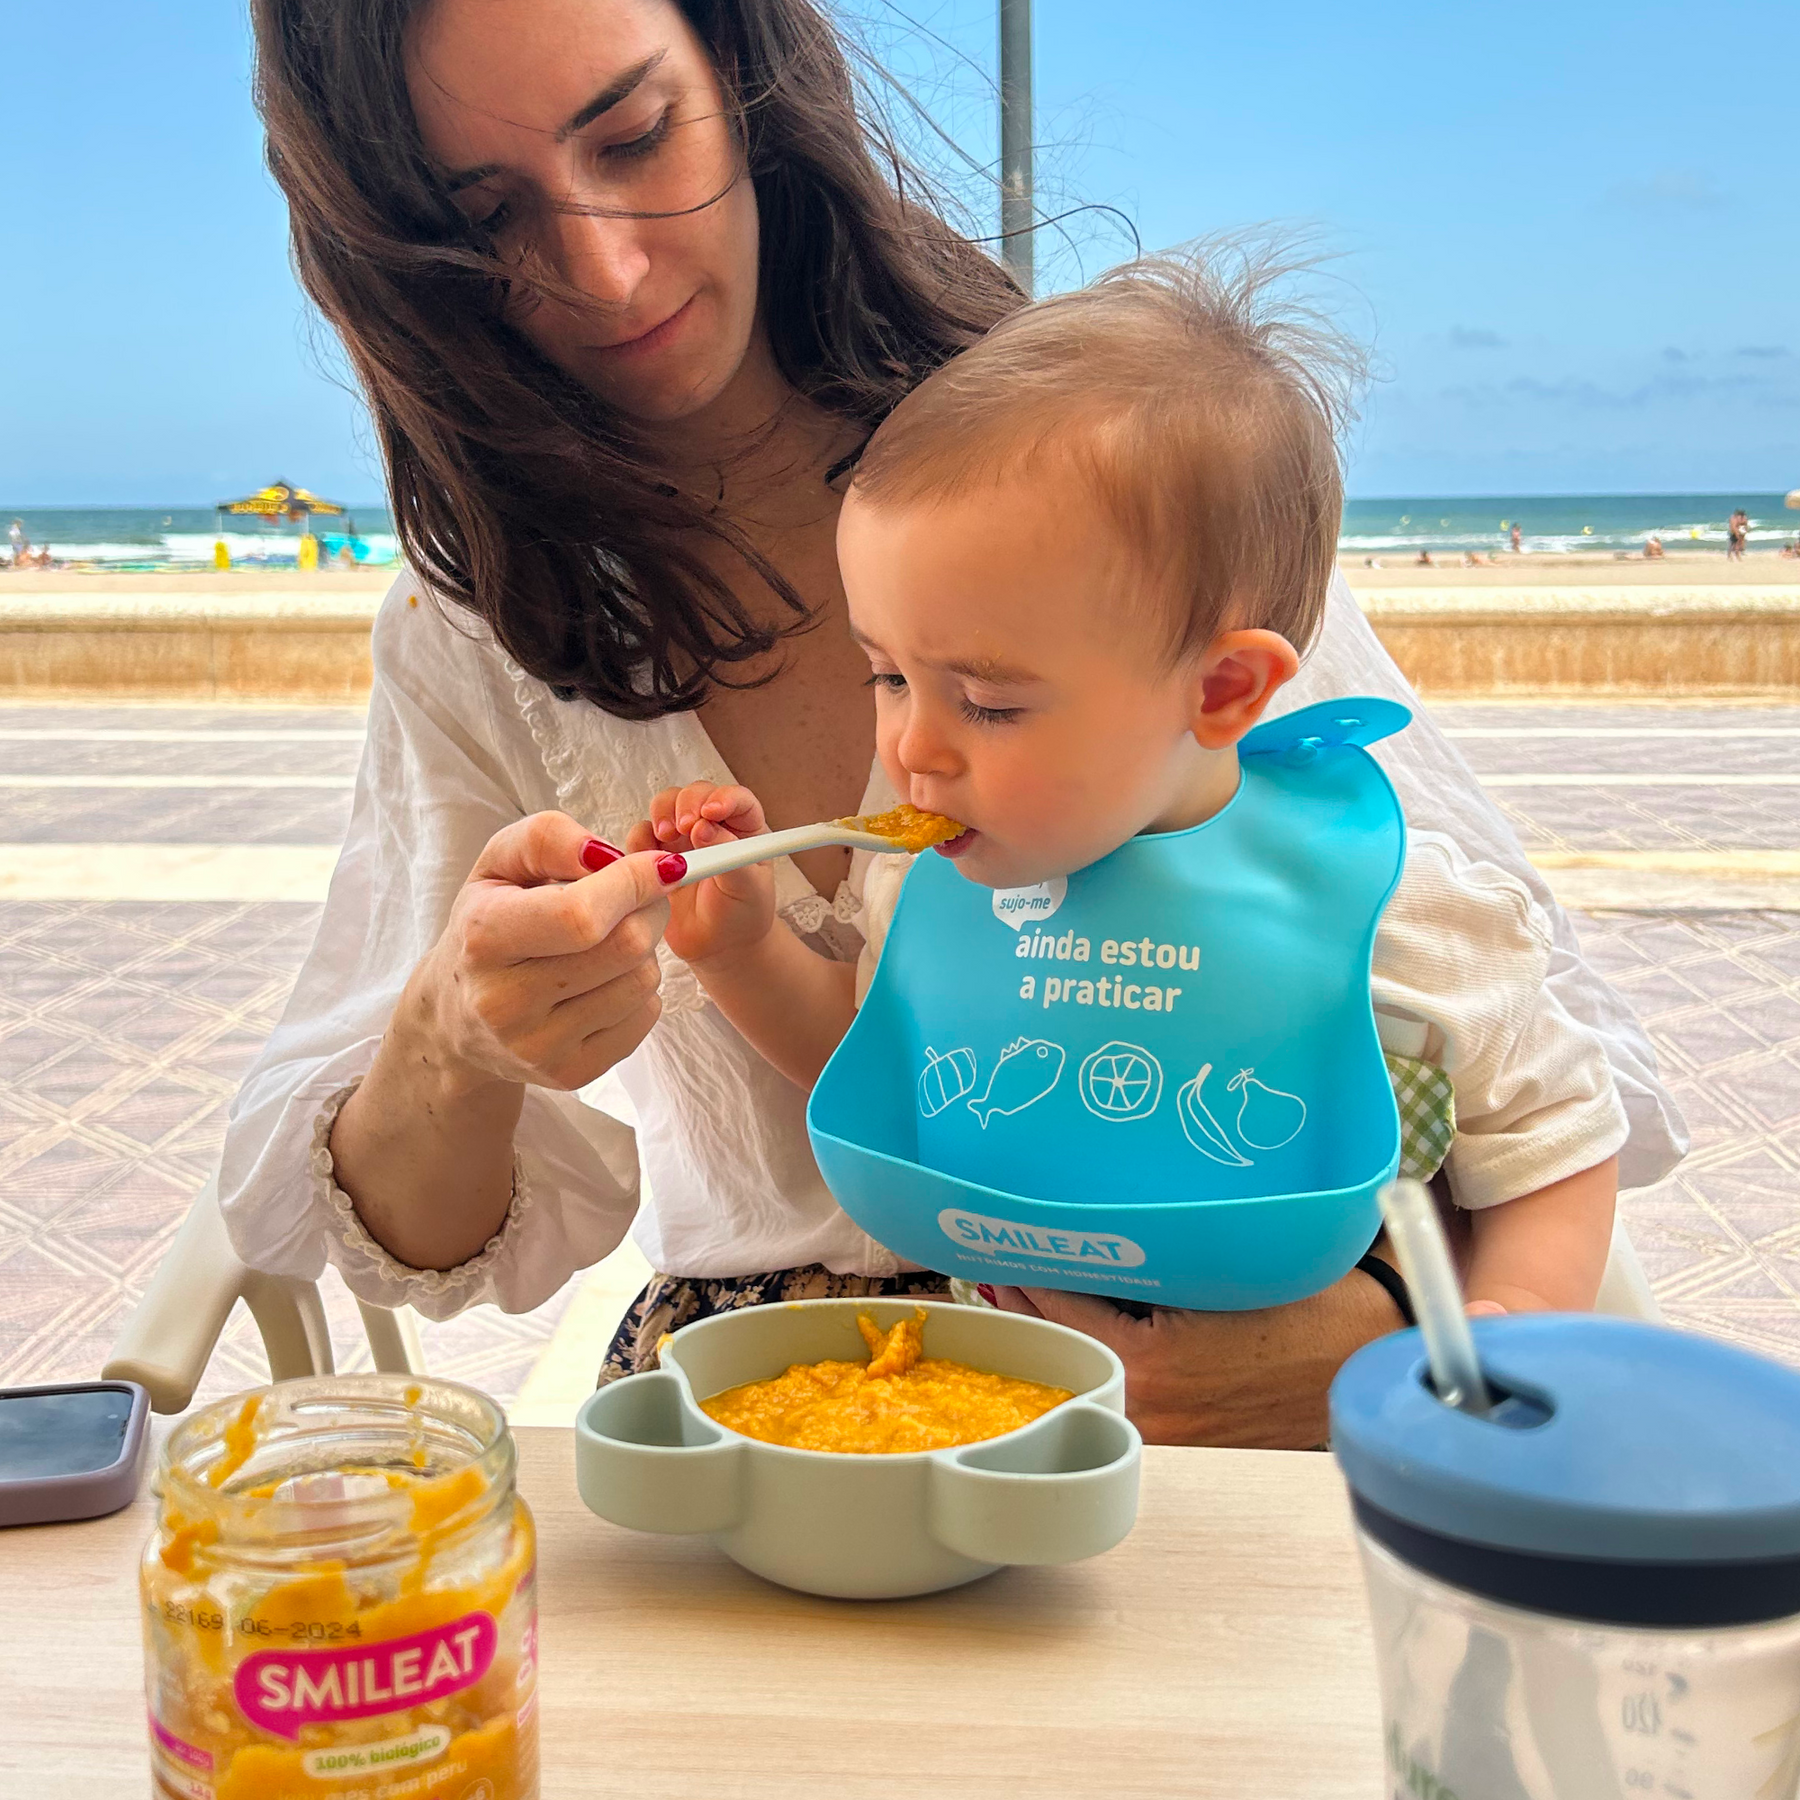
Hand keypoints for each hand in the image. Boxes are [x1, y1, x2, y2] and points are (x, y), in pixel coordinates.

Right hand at [401, 811, 673, 1095]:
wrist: (456, 1017)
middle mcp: (504, 1003)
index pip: (582, 915)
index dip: (634, 884)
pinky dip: (639, 989)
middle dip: (650, 909)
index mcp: (484, 938)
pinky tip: (605, 980)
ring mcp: (538, 1047)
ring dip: (644, 950)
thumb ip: (548, 839)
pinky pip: (645, 1018)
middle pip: (626, 948)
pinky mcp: (570, 1074)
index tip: (663, 864)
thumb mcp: (499, 864)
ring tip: (609, 941)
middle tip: (641, 897)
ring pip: (643, 981)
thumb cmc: (488, 922)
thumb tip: (607, 854)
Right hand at [628, 781, 776, 968]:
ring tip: (665, 838)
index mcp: (744, 829)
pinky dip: (639, 840)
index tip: (711, 812)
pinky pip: (640, 835)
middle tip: (684, 827)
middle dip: (686, 804)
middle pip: (694, 794)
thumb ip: (729, 857)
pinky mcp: (656, 856)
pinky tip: (649, 859)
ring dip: (662, 814)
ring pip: (665, 806)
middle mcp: (712, 826)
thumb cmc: (742, 915)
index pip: (737, 799)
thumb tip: (704, 828)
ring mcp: (681, 839)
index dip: (723, 797)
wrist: (719, 947)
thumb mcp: (747, 888)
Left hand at [989, 1271, 1404, 1447]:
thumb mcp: (1216, 1267)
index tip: (992, 1234)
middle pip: (1063, 1343)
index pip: (1057, 1304)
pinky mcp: (1187, 1435)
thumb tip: (1081, 1233)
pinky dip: (1094, 1352)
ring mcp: (1166, 1429)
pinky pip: (1121, 1386)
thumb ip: (1144, 1256)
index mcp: (1147, 1365)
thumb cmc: (1308, 1300)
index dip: (1022, 1263)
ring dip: (1058, 1327)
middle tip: (993, 1255)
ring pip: (1087, 1369)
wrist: (1372, 1352)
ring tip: (1023, 1283)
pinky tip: (1080, 1321)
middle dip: (1027, 1300)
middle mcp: (1146, 1408)